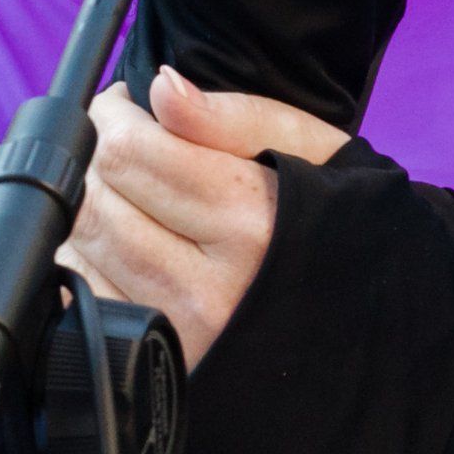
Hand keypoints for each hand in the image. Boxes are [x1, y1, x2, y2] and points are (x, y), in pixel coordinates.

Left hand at [55, 72, 348, 368]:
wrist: (375, 334)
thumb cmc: (344, 226)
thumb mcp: (315, 151)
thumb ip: (234, 116)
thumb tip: (161, 87)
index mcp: (250, 222)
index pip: (129, 152)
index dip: (114, 114)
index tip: (129, 106)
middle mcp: (209, 288)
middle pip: (95, 200)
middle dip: (98, 155)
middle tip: (126, 143)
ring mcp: (179, 337)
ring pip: (78, 251)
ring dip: (87, 207)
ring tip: (129, 191)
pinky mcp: (159, 366)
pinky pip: (83, 300)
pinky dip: (86, 261)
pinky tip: (125, 242)